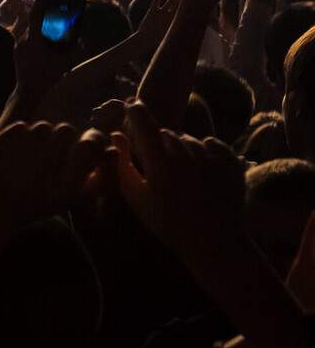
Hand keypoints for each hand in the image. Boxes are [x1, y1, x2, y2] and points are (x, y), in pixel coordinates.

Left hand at [0, 119, 108, 229]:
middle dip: (62, 139)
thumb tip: (113, 150)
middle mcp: (45, 167)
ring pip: (43, 126)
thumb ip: (97, 179)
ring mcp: (19, 152)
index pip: (91, 145)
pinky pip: (21, 126)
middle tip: (52, 153)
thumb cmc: (34, 204)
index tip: (83, 146)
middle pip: (66, 130)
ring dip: (41, 136)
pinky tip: (13, 154)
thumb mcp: (69, 198)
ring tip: (31, 155)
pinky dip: (19, 136)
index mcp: (66, 186)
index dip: (90, 142)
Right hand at [112, 100, 244, 264]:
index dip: (135, 110)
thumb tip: (116, 135)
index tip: (130, 104)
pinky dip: (205, 148)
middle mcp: (186, 154)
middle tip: (157, 158)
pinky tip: (201, 165)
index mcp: (160, 161)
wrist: (214, 244)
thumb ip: (122, 164)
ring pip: (189, 139)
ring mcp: (210, 158)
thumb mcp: (136, 197)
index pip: (143, 122)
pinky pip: (213, 143)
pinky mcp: (230, 164)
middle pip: (166, 133)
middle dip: (158, 139)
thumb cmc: (168, 224)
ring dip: (181, 146)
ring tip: (180, 168)